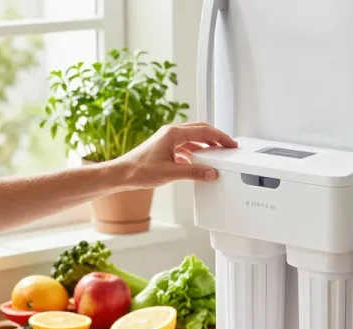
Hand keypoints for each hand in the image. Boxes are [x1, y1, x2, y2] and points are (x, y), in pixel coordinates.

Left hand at [112, 122, 237, 190]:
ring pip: (192, 138)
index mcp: (173, 133)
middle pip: (200, 130)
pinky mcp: (164, 147)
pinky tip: (199, 161)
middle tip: (228, 146)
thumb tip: (211, 172)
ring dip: (206, 145)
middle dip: (216, 138)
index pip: (204, 131)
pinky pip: (185, 146)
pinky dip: (195, 152)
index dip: (220, 137)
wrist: (121, 174)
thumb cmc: (139, 171)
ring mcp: (167, 139)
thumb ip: (194, 172)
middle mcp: (170, 133)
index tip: (231, 144)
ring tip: (217, 154)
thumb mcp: (171, 173)